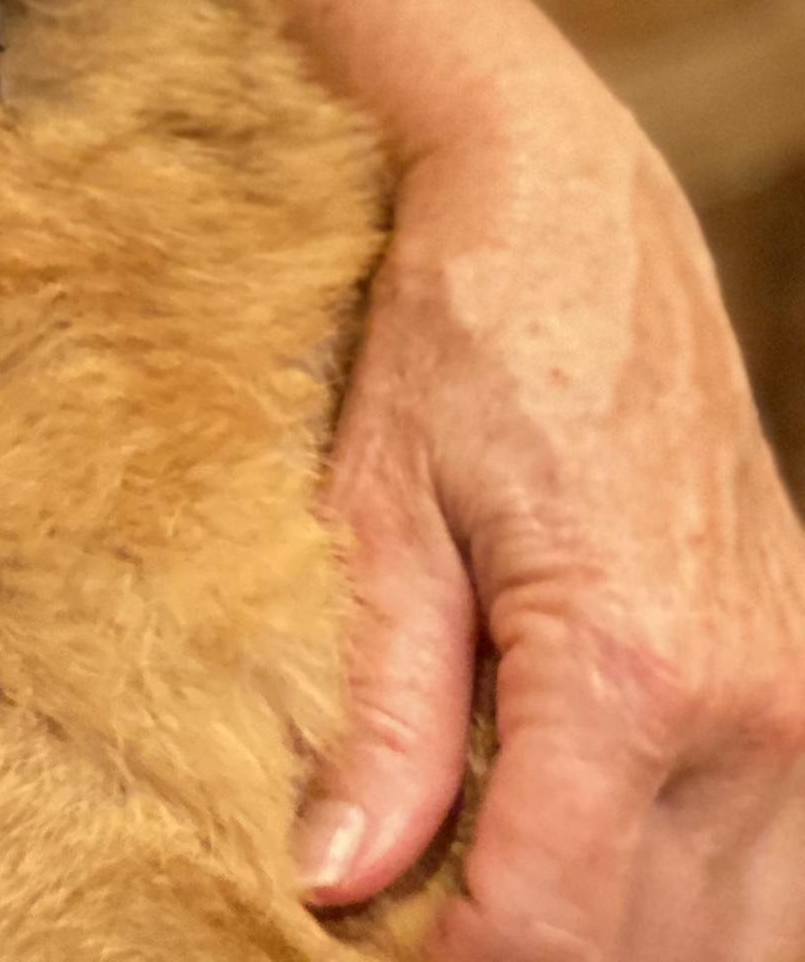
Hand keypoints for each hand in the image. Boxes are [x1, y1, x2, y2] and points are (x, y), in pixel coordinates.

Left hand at [240, 0, 804, 958]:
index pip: (549, 926)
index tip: (361, 955)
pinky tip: (592, 874)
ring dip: (622, 942)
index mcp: (629, 670)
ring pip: (742, 934)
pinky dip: (695, 907)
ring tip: (489, 906)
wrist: (575, 209)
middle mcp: (746, 708)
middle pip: (654, 952)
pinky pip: (778, 867)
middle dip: (528, 961)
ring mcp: (795, 701)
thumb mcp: (379, 507)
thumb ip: (381, 713)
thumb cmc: (464, 334)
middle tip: (415, 930)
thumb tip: (337, 880)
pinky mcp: (800, 678)